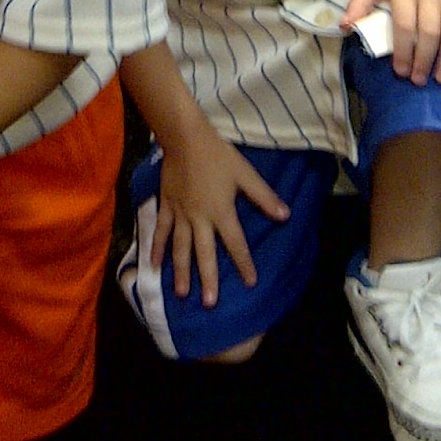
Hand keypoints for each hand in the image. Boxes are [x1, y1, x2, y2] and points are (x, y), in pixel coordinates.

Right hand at [151, 114, 289, 307]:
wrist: (184, 137)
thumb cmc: (217, 154)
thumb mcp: (245, 173)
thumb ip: (263, 197)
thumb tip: (285, 216)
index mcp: (221, 211)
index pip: (236, 243)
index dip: (244, 263)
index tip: (250, 283)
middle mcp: (199, 218)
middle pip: (205, 253)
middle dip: (208, 279)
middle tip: (210, 303)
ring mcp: (180, 214)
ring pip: (180, 248)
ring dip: (181, 272)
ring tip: (182, 294)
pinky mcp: (165, 206)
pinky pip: (161, 231)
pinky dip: (157, 248)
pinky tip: (154, 266)